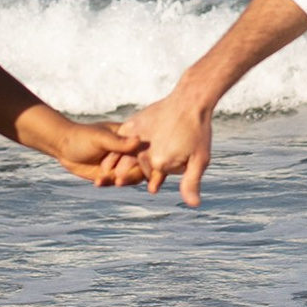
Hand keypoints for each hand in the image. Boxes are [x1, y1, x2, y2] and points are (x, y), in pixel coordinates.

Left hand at [41, 117, 148, 187]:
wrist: (63, 147)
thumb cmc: (81, 136)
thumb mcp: (100, 138)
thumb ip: (119, 143)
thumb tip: (139, 141)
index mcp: (129, 137)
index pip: (145, 148)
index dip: (148, 157)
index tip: (144, 166)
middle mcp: (128, 151)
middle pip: (141, 165)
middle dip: (132, 174)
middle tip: (120, 179)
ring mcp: (120, 164)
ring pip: (130, 177)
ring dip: (121, 180)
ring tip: (107, 180)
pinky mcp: (110, 175)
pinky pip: (115, 182)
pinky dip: (107, 183)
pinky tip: (97, 182)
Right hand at [118, 86, 217, 205]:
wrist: (190, 101)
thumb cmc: (197, 131)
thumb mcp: (199, 160)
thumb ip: (191, 184)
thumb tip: (194, 205)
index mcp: (159, 163)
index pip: (153, 178)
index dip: (158, 178)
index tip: (156, 183)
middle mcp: (144, 151)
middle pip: (133, 169)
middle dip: (131, 174)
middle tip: (120, 180)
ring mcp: (136, 137)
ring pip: (122, 157)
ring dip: (115, 166)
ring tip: (106, 173)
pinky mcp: (132, 124)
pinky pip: (120, 140)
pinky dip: (115, 148)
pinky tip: (110, 154)